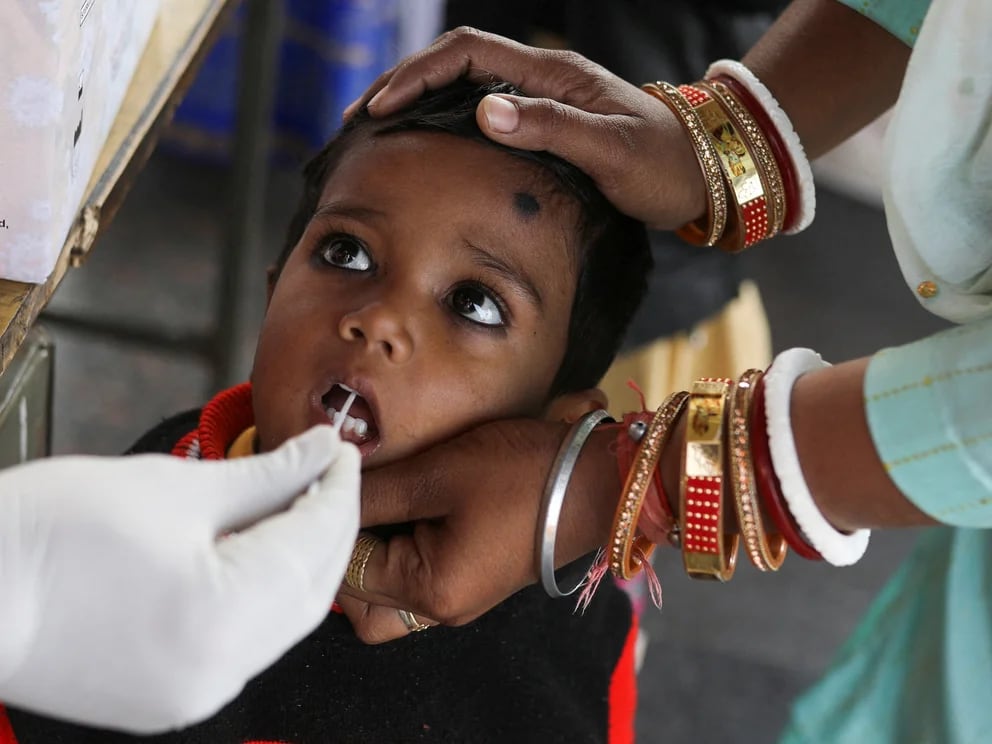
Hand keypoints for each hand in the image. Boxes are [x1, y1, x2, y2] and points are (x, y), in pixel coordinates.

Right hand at [0, 426, 359, 732]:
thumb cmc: (51, 531)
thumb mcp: (178, 488)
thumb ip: (267, 476)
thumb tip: (321, 452)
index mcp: (223, 615)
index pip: (315, 541)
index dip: (337, 489)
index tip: (341, 452)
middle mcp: (218, 672)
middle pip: (311, 587)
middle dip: (327, 526)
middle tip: (328, 472)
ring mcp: (194, 695)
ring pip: (284, 620)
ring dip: (299, 562)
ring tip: (295, 504)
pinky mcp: (171, 700)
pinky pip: (246, 644)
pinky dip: (263, 596)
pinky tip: (258, 552)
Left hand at [341, 419, 618, 642]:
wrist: (598, 479)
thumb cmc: (522, 474)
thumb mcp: (439, 473)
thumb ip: (376, 490)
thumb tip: (328, 486)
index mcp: (432, 591)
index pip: (349, 573)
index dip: (334, 527)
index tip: (331, 482)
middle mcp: (444, 607)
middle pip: (365, 606)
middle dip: (349, 556)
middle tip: (352, 502)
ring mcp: (463, 596)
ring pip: (391, 596)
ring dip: (377, 554)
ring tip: (379, 502)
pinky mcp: (476, 577)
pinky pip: (421, 577)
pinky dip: (404, 549)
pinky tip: (407, 507)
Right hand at [345, 27, 705, 229]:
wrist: (704, 172)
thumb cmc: (664, 164)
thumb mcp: (610, 151)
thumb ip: (551, 128)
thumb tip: (483, 112)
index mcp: (554, 75)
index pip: (469, 52)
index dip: (419, 73)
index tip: (382, 106)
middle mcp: (543, 80)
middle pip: (457, 63)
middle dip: (404, 84)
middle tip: (361, 119)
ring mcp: (544, 102)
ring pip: (466, 87)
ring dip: (420, 102)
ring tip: (379, 130)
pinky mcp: (547, 127)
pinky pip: (483, 113)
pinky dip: (446, 122)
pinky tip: (429, 146)